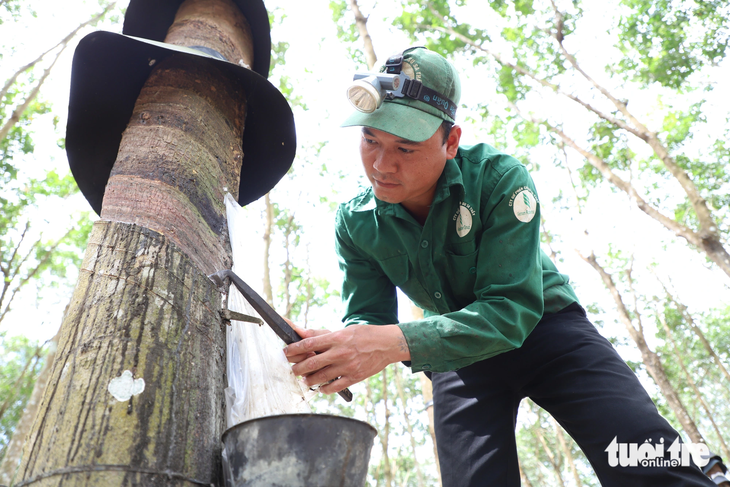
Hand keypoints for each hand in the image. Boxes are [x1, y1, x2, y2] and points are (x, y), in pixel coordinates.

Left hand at [283, 324, 410, 393]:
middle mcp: (340, 353)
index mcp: (336, 338)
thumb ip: (323, 335)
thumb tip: (303, 334)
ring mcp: (347, 366)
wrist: (387, 344)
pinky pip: (334, 387)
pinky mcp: (354, 377)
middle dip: (297, 368)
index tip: (286, 352)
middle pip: (311, 363)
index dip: (294, 349)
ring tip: (304, 379)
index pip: (308, 344)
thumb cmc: (365, 335)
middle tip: (292, 370)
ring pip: (320, 377)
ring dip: (308, 380)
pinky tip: (320, 387)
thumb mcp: (344, 330)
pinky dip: (323, 389)